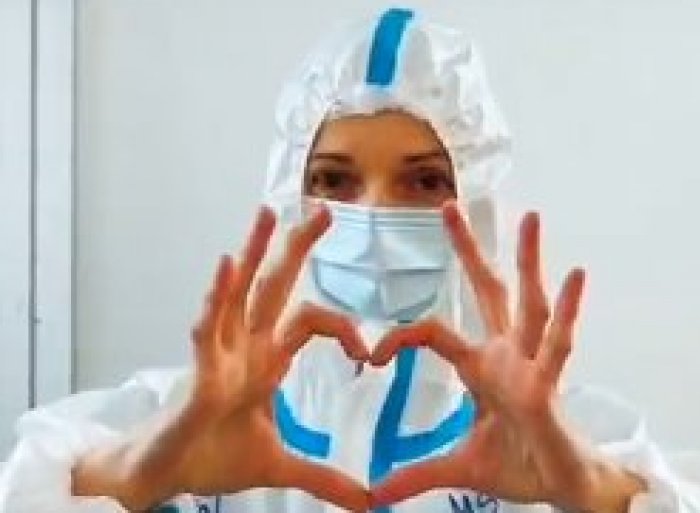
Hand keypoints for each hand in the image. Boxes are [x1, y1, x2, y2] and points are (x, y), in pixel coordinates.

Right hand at [73, 206, 370, 511]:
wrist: (164, 476)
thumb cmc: (210, 456)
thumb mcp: (279, 464)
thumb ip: (322, 475)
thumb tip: (365, 499)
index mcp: (266, 360)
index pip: (311, 321)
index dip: (345, 329)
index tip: (371, 353)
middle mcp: (245, 347)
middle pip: (275, 287)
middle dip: (297, 249)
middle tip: (324, 210)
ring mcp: (219, 355)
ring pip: (239, 294)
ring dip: (253, 253)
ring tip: (266, 214)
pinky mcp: (198, 374)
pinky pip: (208, 329)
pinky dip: (217, 298)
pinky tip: (226, 266)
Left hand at [369, 203, 645, 512]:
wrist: (562, 488)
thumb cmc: (520, 465)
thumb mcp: (458, 467)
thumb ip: (417, 473)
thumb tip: (372, 495)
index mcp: (482, 368)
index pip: (435, 333)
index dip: (401, 336)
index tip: (371, 353)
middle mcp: (508, 355)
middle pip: (486, 291)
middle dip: (469, 250)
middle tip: (450, 206)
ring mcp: (532, 365)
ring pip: (528, 303)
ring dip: (529, 261)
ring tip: (530, 217)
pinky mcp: (550, 387)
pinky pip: (558, 345)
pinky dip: (568, 311)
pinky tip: (576, 275)